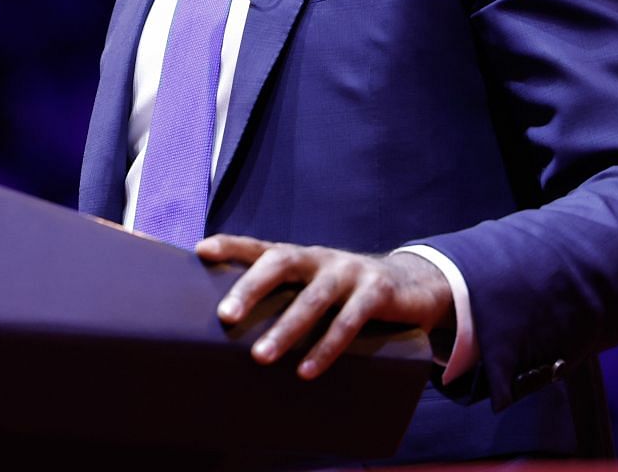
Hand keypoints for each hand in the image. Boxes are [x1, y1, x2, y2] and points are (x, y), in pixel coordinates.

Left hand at [197, 234, 455, 379]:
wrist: (416, 286)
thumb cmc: (348, 295)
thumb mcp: (316, 290)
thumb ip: (286, 301)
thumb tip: (234, 338)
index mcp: (301, 257)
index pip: (261, 247)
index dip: (232, 246)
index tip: (202, 250)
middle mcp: (322, 258)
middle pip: (282, 262)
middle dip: (252, 287)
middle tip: (226, 316)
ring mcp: (351, 271)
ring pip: (314, 297)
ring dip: (286, 328)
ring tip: (260, 357)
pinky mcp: (378, 292)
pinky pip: (350, 319)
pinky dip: (328, 346)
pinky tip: (307, 371)